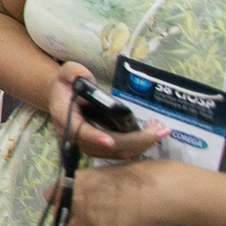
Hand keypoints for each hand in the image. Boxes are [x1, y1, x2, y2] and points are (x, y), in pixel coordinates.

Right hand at [45, 62, 167, 160]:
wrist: (64, 96)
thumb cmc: (68, 83)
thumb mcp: (69, 72)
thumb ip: (74, 72)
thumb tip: (81, 76)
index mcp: (64, 117)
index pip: (78, 131)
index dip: (94, 137)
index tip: (109, 141)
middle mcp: (74, 136)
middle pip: (106, 147)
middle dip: (135, 141)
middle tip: (160, 130)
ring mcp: (87, 144)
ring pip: (116, 153)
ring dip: (141, 145)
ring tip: (160, 131)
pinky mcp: (100, 148)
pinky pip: (120, 152)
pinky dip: (138, 146)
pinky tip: (152, 135)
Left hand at [51, 158, 195, 225]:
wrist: (166, 191)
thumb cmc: (147, 175)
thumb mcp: (114, 171)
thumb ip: (97, 183)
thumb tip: (94, 191)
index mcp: (80, 179)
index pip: (51, 194)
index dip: (61, 200)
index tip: (72, 204)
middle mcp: (78, 198)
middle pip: (63, 216)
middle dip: (75, 217)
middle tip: (93, 217)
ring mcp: (90, 218)